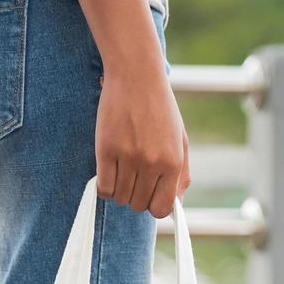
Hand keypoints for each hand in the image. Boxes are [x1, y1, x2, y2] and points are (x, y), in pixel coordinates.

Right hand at [95, 62, 190, 218]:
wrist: (136, 75)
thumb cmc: (160, 108)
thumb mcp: (180, 140)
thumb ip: (180, 175)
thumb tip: (175, 205)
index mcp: (173, 162)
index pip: (161, 208)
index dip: (153, 207)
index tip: (149, 195)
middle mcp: (152, 162)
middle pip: (138, 205)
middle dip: (135, 197)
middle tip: (134, 178)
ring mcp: (128, 157)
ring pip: (119, 198)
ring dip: (119, 191)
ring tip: (122, 171)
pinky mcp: (106, 150)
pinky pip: (103, 188)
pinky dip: (104, 187)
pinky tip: (109, 172)